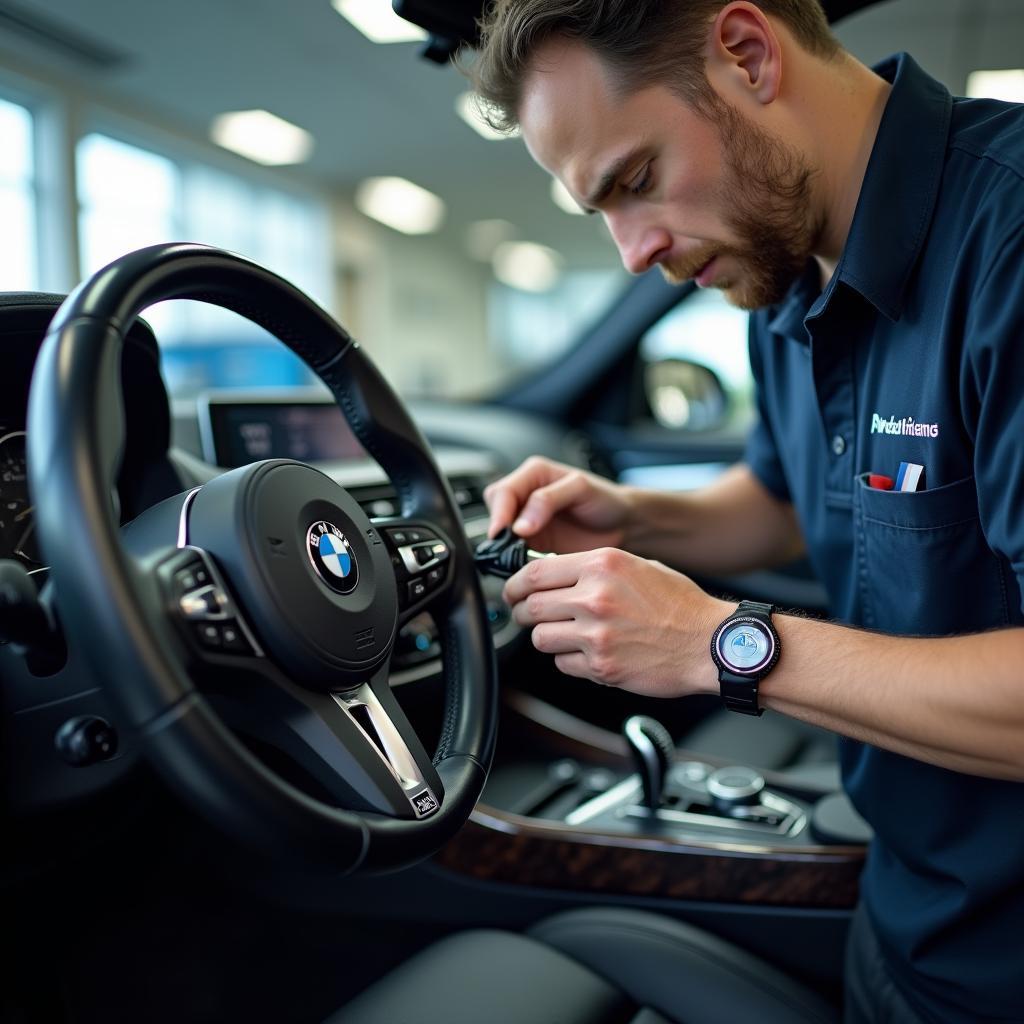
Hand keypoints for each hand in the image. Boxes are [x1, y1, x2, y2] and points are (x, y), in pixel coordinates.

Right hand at [484, 456, 633, 553]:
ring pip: (499, 530)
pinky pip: (511, 548)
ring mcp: (527, 518)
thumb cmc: (607, 500)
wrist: (624, 524)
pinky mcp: (532, 541)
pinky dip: (511, 556)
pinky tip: (522, 562)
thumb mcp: (580, 489)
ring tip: (515, 555)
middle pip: (495, 509)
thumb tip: (520, 524)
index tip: (502, 532)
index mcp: (534, 473)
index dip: (500, 513)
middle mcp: (526, 494)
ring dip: (503, 543)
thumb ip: (548, 500)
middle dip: (498, 527)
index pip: (503, 491)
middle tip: (507, 546)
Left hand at [503, 546, 729, 698]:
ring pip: (540, 638)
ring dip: (546, 638)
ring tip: (564, 636)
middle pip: (530, 606)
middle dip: (523, 613)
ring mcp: (596, 634)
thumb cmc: (680, 605)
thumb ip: (594, 568)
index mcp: (602, 565)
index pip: (534, 572)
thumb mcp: (637, 566)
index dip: (514, 584)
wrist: (710, 643)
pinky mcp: (602, 666)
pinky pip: (563, 664)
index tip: (512, 591)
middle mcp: (595, 597)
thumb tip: (556, 573)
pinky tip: (589, 654)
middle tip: (530, 616)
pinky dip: (569, 661)